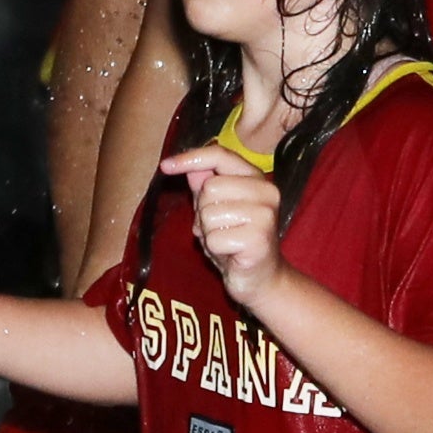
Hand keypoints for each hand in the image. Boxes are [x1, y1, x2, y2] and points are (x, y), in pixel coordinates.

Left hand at [161, 144, 286, 307]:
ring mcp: (265, 215)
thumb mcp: (217, 207)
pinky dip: (215, 249)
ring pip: (210, 214)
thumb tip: (190, 165)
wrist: (260, 276)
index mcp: (257, 178)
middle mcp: (267, 192)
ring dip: (209, 232)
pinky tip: (231, 253)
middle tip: (218, 226)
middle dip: (204, 211)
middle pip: (210, 188)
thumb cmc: (236, 239)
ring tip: (225, 239)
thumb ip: (206, 184)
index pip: (221, 155)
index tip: (166, 166)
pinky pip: (214, 239)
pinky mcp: (258, 239)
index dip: (191, 158)